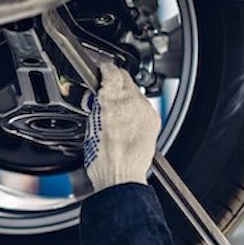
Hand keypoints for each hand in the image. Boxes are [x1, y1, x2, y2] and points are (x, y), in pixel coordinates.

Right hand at [83, 63, 160, 190]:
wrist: (121, 177)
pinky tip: (126, 119)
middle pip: (125, 77)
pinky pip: (144, 105)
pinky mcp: (153, 120)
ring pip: (135, 91)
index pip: (111, 70)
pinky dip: (135, 107)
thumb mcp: (90, 125)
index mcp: (112, 101)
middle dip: (115, 80)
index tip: (100, 68)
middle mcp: (132, 102)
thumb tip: (98, 97)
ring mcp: (145, 110)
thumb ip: (97, 105)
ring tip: (115, 108)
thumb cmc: (103, 160)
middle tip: (105, 87)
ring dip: (125, 94)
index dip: (103, 67)